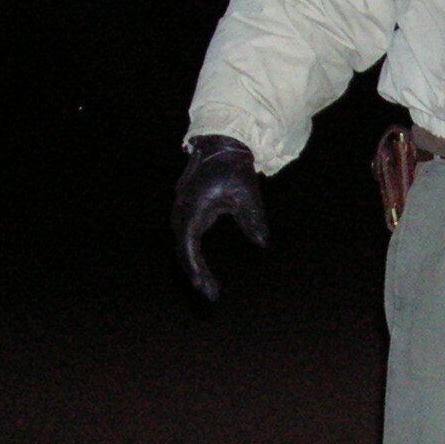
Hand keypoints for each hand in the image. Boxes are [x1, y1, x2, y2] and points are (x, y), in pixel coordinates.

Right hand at [173, 135, 267, 301]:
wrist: (222, 147)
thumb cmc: (235, 168)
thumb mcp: (248, 193)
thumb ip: (253, 218)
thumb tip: (262, 243)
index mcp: (193, 206)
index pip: (188, 243)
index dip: (194, 267)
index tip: (203, 285)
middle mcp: (182, 210)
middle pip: (183, 249)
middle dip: (196, 274)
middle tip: (212, 296)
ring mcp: (183, 212)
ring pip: (183, 246)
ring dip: (194, 268)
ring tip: (210, 290)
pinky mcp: (189, 213)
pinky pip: (188, 240)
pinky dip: (194, 258)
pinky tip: (205, 274)